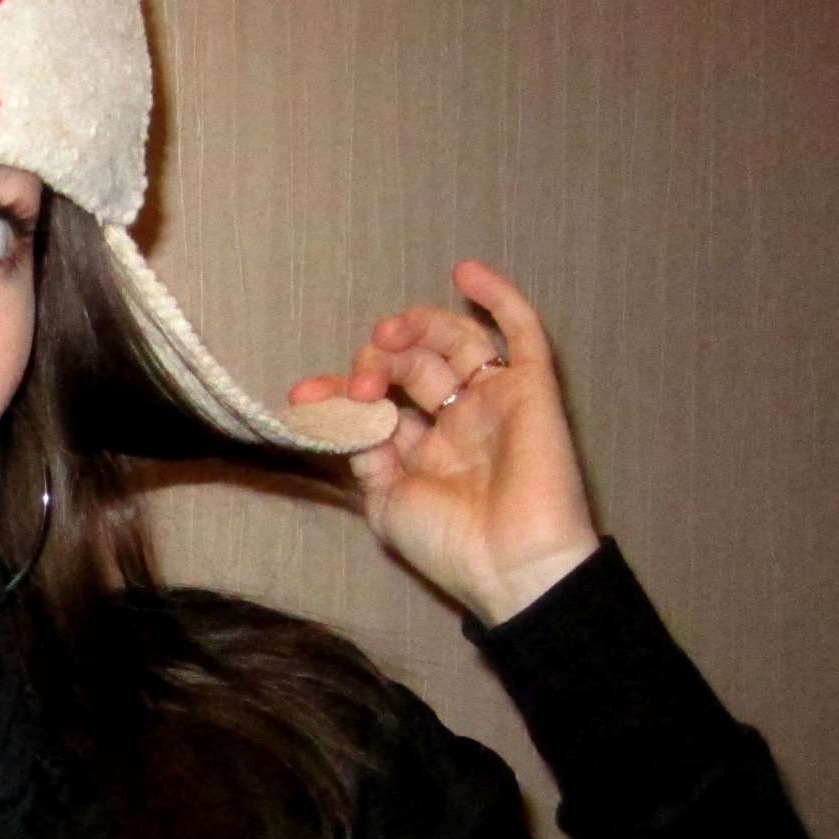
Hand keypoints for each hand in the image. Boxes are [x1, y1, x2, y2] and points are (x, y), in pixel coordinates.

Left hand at [286, 261, 598, 625]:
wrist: (513, 566)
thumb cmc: (450, 546)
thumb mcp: (386, 500)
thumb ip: (365, 452)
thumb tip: (344, 412)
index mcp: (423, 451)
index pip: (377, 400)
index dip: (339, 391)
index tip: (304, 395)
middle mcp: (460, 421)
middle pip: (413, 364)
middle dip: (378, 362)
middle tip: (364, 383)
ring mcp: (496, 402)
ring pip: (455, 340)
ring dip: (418, 328)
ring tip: (389, 334)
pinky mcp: (533, 389)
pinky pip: (522, 332)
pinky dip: (497, 297)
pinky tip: (463, 271)